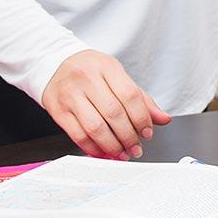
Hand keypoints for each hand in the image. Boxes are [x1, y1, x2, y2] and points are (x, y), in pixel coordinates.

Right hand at [41, 50, 170, 159]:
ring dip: (112, 146)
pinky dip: (93, 148)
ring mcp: (70, 94)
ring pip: (95, 127)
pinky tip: (103, 152)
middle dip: (129, 137)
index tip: (148, 133)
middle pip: (114, 114)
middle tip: (136, 147)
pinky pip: (78, 135)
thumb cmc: (91, 71)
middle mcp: (86, 78)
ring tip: (122, 153)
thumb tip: (162, 119)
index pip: (130, 96)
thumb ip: (141, 98)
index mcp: (107, 67)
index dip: (142, 118)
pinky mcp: (57, 110)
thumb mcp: (117, 76)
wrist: (55, 64)